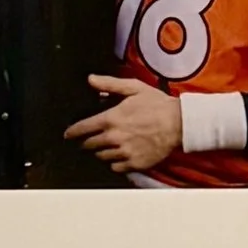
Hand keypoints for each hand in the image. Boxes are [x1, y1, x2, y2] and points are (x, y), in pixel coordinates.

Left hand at [65, 74, 183, 173]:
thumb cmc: (158, 104)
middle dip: (86, 142)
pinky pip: (115, 167)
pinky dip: (115, 163)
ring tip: (107, 146)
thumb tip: (91, 80)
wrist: (179, 123)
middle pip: (89, 145)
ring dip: (101, 151)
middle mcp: (114, 138)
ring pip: (101, 156)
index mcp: (111, 119)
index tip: (68, 135)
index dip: (72, 132)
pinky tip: (120, 155)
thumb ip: (109, 84)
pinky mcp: (134, 163)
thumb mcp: (133, 88)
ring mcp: (124, 152)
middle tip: (89, 140)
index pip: (82, 128)